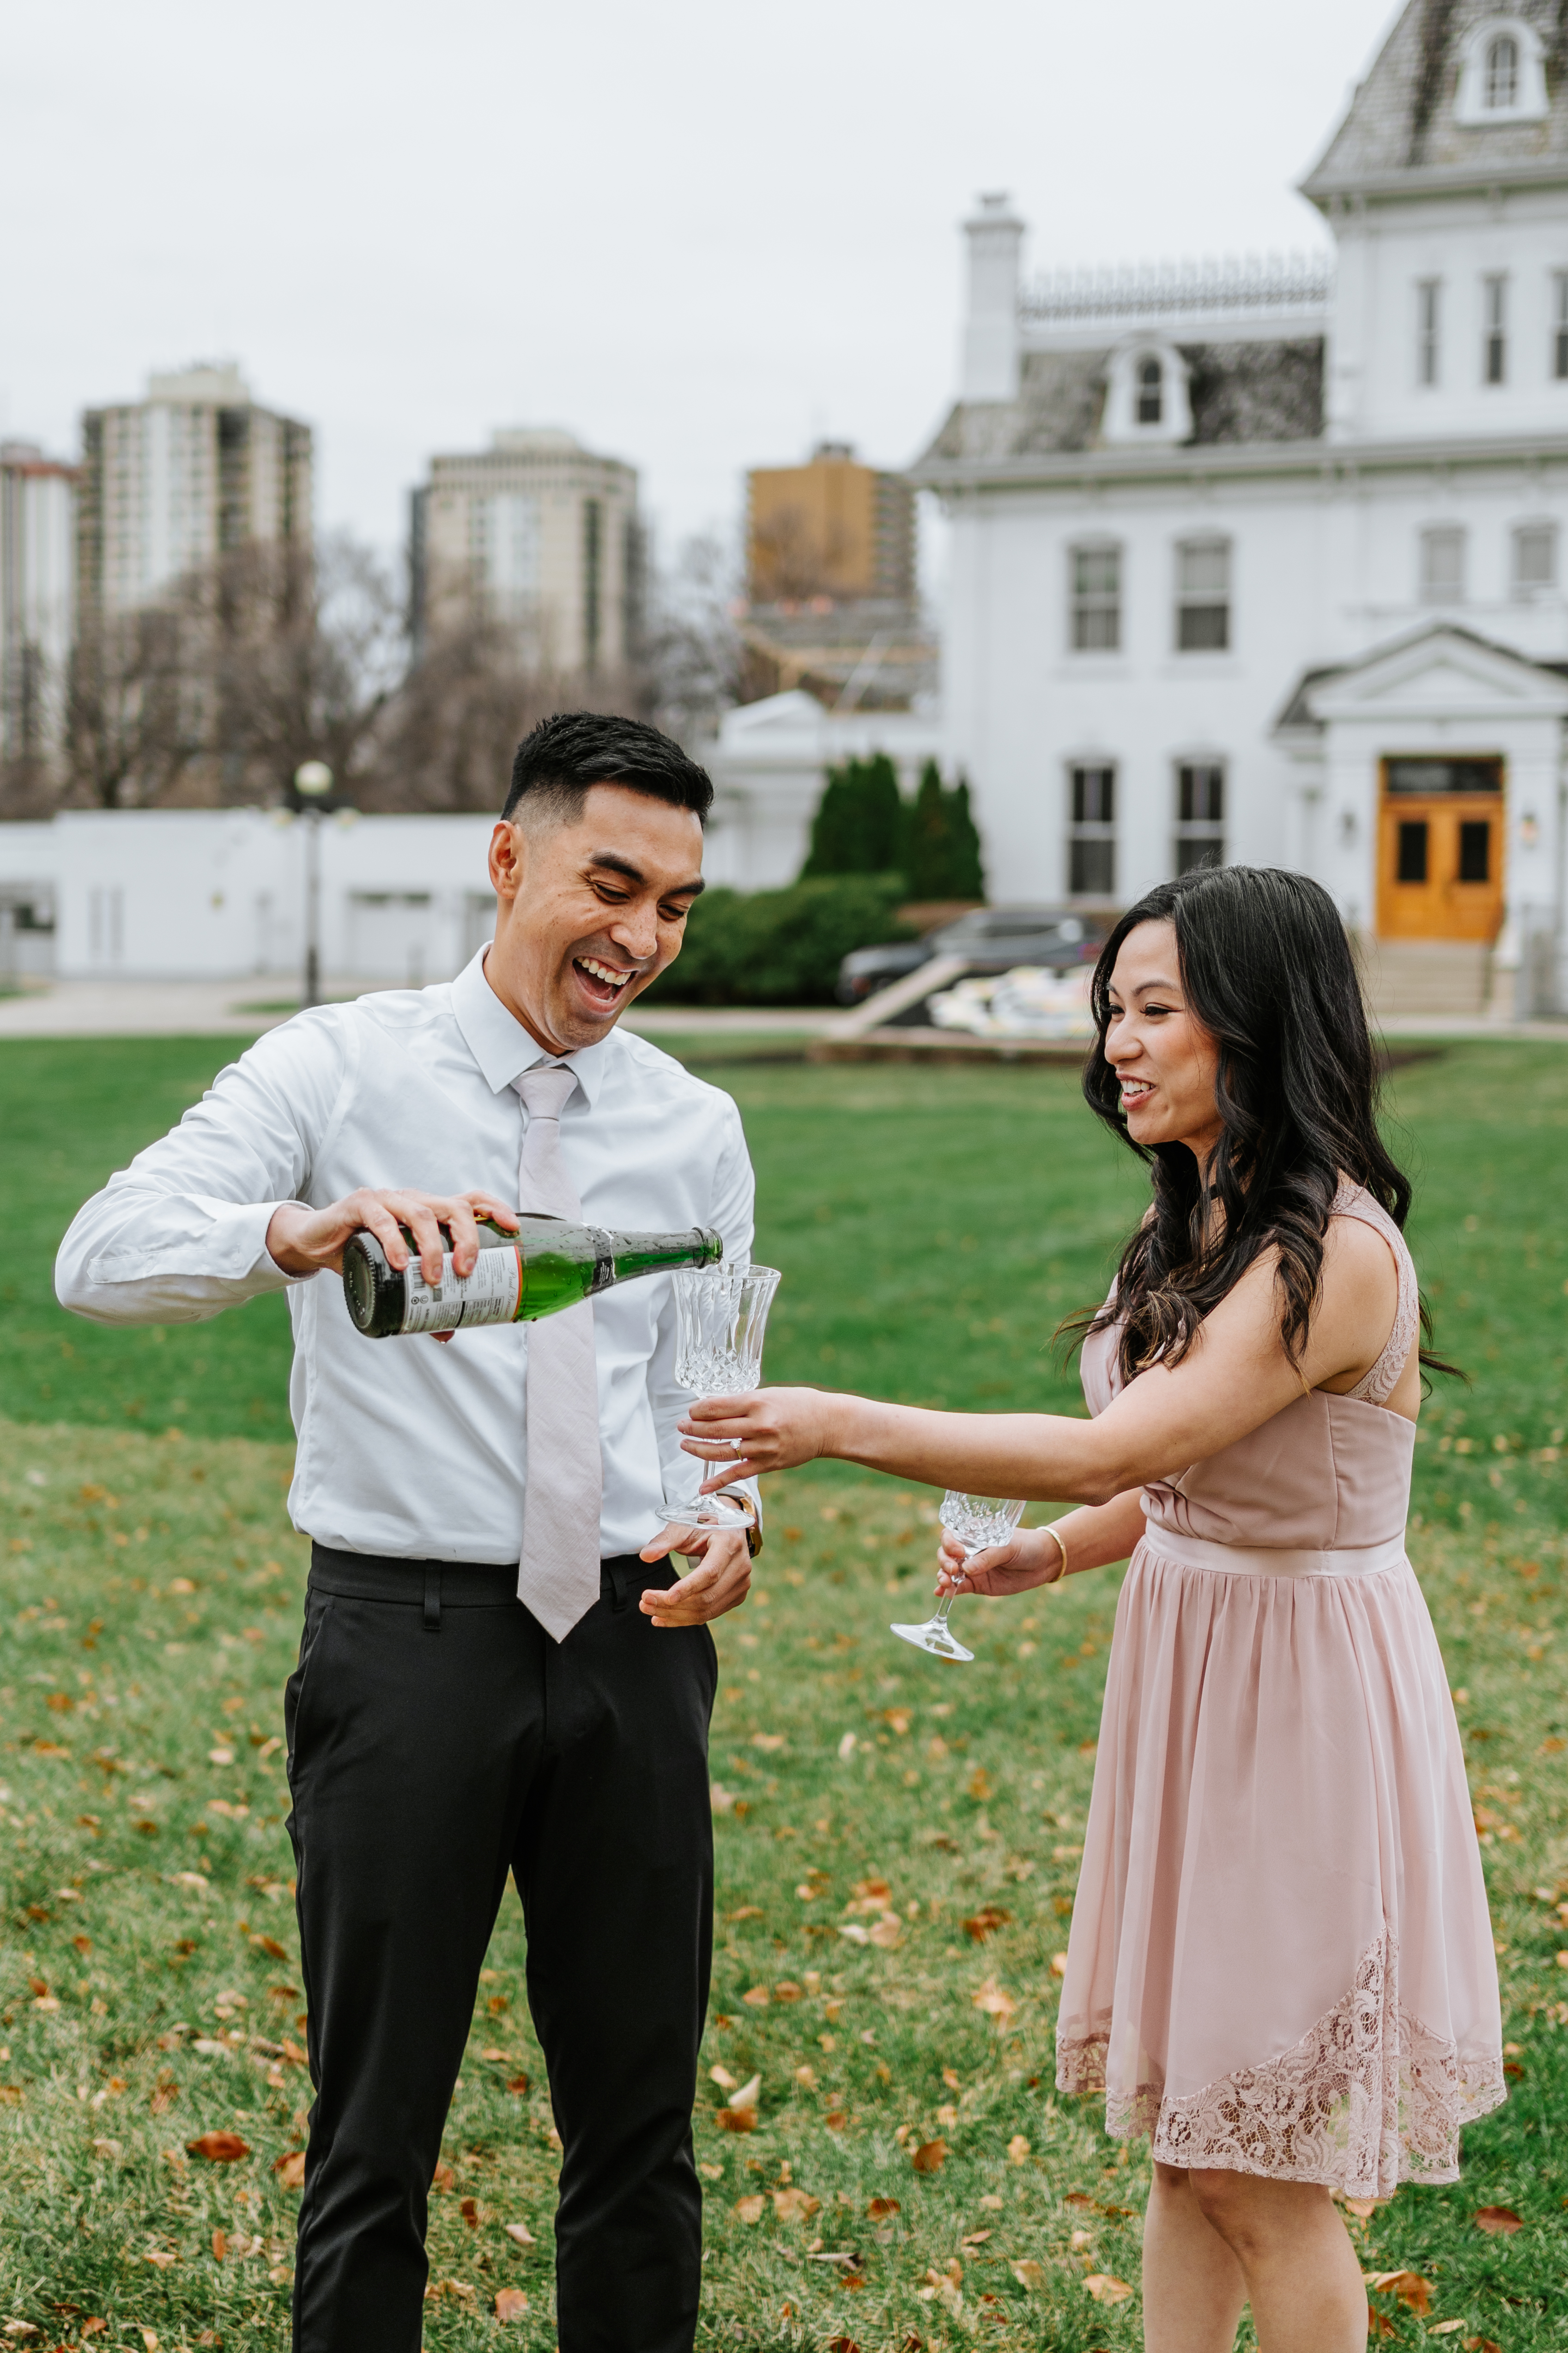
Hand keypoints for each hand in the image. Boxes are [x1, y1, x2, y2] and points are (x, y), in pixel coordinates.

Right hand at [266, 1189, 518, 1282]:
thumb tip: (448, 1332)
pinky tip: (400, 1264)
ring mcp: (388, 1200)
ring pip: (422, 1213)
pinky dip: (394, 1241)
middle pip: (453, 1207)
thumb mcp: (396, 1276)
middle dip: (467, 1238)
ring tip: (435, 1278)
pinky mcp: (360, 1205)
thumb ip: (422, 1298)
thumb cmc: (363, 1254)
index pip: (469, 1200)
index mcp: (429, 1211)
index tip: (513, 1228)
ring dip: (432, 1247)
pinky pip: (382, 1219)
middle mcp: (413, 1200)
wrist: (315, 1242)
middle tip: (466, 1271)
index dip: (494, 1208)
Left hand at [637, 1522, 751, 1626]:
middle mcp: (740, 1566)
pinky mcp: (737, 1596)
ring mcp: (741, 1584)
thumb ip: (664, 1540)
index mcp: (729, 1543)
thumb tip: (645, 1556)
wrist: (728, 1530)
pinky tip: (664, 1617)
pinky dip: (685, 1619)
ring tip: (650, 1610)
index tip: (665, 1597)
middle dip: (673, 1605)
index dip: (688, 1587)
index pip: (710, 1572)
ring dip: (675, 1615)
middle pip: (707, 1596)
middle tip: (645, 1602)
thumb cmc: (705, 1525)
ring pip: (707, 1610)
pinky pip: (710, 1614)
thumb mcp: (684, 1526)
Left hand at [679, 1387, 833, 1485]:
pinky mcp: (769, 1463)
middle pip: (715, 1428)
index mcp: (758, 1402)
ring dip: (698, 1449)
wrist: (829, 1424)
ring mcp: (763, 1446)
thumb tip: (714, 1408)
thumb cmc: (800, 1404)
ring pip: (722, 1451)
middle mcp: (759, 1424)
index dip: (697, 1410)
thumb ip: (744, 1402)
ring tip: (685, 1445)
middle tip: (681, 1426)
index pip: (717, 1406)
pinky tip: (703, 1486)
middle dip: (692, 1428)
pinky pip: (738, 1473)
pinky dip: (718, 1481)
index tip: (690, 1410)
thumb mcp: (770, 1394)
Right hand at [934, 1525, 1065, 1599]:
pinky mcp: (977, 1584)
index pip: (951, 1535)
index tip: (958, 1551)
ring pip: (949, 1571)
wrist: (1045, 1562)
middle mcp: (969, 1550)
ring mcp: (972, 1568)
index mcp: (974, 1534)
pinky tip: (941, 1593)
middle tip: (953, 1569)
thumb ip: (989, 1557)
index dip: (949, 1542)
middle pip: (945, 1554)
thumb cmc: (1027, 1546)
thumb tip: (967, 1569)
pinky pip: (959, 1587)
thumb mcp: (1009, 1547)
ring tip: (946, 1583)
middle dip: (944, 1561)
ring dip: (943, 1576)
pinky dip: (949, 1591)